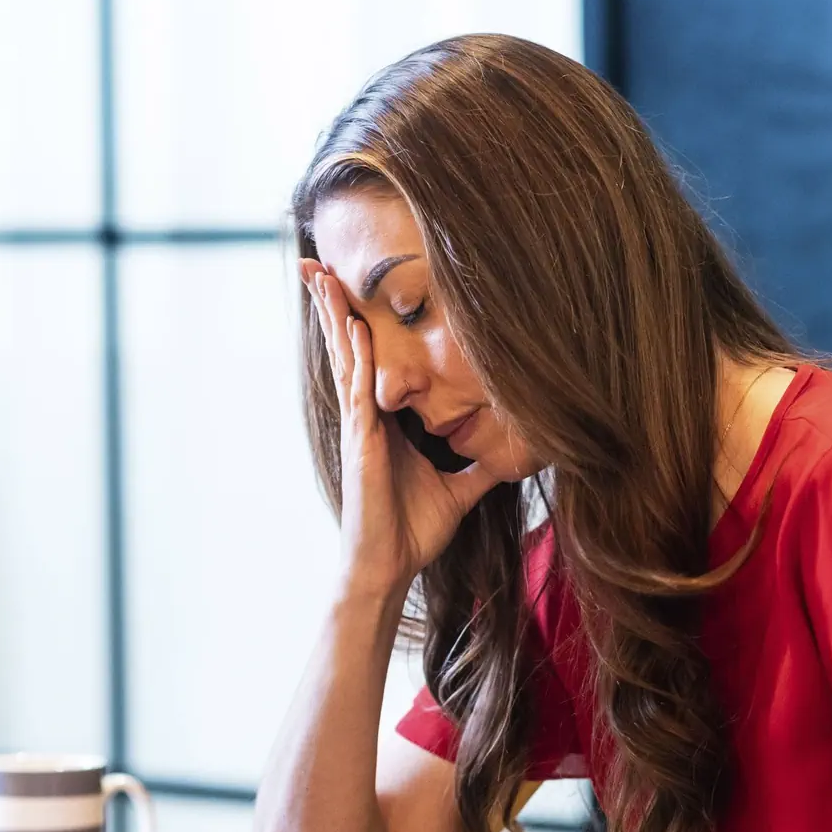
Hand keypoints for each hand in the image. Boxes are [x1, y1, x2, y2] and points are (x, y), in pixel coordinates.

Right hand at [301, 261, 498, 598]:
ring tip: (321, 277)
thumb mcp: (458, 489)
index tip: (349, 287)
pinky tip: (356, 329)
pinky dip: (358, 359)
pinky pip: (358, 392)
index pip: (367, 363)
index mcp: (383, 423)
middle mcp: (365, 419)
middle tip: (318, 263)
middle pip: (346, 350)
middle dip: (333, 308)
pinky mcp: (361, 444)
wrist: (388, 568)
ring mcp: (359, 429)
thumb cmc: (412, 532)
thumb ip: (479, 465)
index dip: (356, 325)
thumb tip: (513, 454)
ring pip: (345, 360)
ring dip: (334, 318)